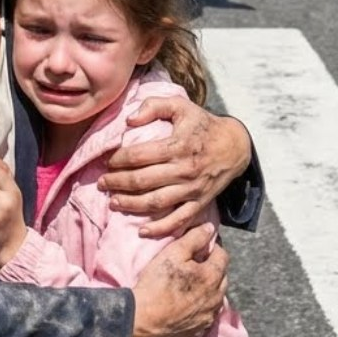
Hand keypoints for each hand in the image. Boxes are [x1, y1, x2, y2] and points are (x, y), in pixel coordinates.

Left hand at [99, 101, 250, 237]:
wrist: (235, 146)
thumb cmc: (202, 124)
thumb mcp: (180, 105)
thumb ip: (153, 106)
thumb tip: (129, 120)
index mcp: (177, 146)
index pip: (139, 156)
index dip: (119, 160)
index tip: (107, 162)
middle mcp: (184, 170)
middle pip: (143, 181)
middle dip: (118, 183)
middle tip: (102, 183)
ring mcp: (192, 190)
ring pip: (156, 202)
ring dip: (131, 204)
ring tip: (113, 203)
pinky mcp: (200, 203)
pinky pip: (179, 220)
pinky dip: (161, 228)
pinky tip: (142, 231)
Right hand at [130, 222, 226, 336]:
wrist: (142, 319)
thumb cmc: (156, 283)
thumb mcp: (172, 253)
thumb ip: (194, 238)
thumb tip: (210, 228)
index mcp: (212, 277)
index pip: (223, 256)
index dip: (212, 247)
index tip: (200, 247)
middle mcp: (216, 299)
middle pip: (222, 277)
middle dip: (212, 268)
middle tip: (195, 264)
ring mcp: (209, 318)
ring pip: (217, 298)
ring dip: (209, 289)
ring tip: (192, 284)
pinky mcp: (200, 333)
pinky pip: (208, 316)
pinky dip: (202, 308)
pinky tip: (188, 304)